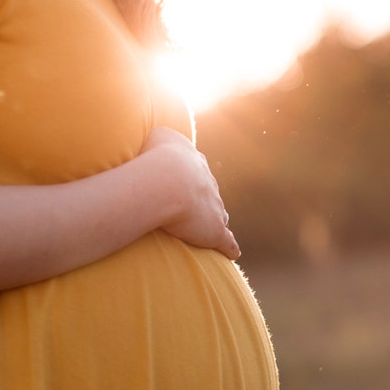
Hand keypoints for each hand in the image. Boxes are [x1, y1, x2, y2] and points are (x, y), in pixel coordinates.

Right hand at [141, 126, 239, 258]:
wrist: (166, 182)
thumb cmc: (156, 158)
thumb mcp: (159, 136)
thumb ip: (163, 137)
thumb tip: (161, 139)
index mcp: (196, 164)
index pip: (198, 172)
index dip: (193, 179)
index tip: (189, 183)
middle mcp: (209, 184)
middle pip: (211, 193)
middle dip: (206, 199)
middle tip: (198, 207)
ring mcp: (215, 207)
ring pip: (220, 214)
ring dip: (216, 220)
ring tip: (209, 227)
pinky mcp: (214, 231)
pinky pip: (226, 241)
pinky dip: (230, 247)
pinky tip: (232, 253)